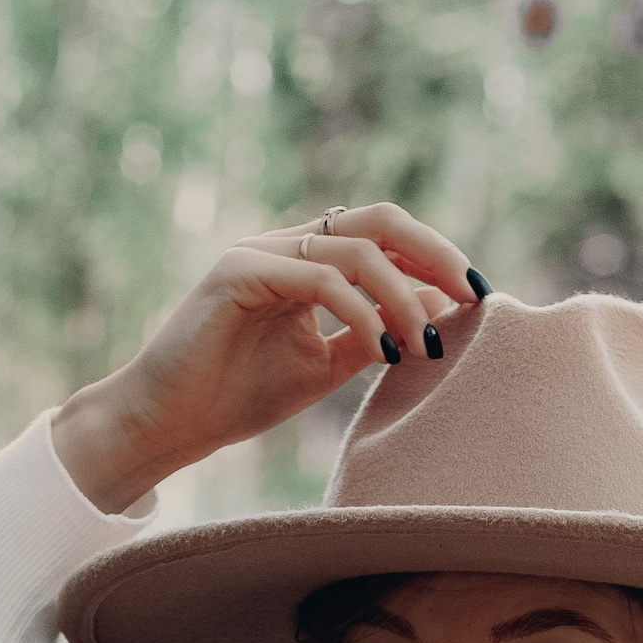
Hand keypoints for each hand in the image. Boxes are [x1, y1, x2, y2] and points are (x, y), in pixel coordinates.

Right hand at [49, 203, 484, 514]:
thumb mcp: (324, 367)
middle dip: (434, 252)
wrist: (167, 423)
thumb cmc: (236, 397)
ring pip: (354, 249)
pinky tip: (380, 349)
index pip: (384, 234)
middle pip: (378, 219)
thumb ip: (372, 332)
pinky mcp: (238, 273)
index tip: (475, 297)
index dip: (434, 257)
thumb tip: (434, 307)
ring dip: (400, 297)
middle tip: (470, 295)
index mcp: (306, 259)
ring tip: (423, 346)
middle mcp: (285, 244)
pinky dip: (359, 312)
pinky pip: (317, 279)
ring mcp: (260, 252)